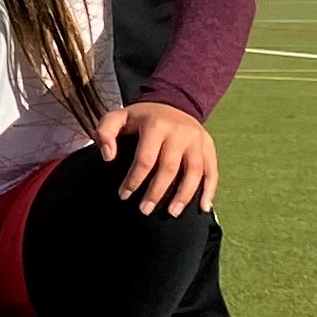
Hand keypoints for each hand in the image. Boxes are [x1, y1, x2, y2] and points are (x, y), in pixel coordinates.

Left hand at [95, 101, 218, 214]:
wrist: (172, 103)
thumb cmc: (139, 118)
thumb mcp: (117, 117)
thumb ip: (105, 132)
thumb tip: (108, 157)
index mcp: (156, 124)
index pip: (145, 158)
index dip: (134, 179)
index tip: (124, 195)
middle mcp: (180, 132)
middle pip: (169, 168)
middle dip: (156, 192)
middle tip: (144, 210)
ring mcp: (197, 140)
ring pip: (194, 171)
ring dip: (184, 195)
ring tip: (172, 213)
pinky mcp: (209, 147)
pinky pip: (212, 171)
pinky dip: (210, 190)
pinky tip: (203, 208)